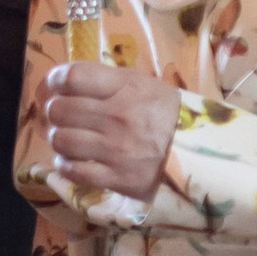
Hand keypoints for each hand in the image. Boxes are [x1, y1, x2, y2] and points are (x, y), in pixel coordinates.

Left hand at [39, 61, 179, 203]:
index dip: (54, 80)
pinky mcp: (117, 178)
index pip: (73, 77)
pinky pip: (72, 170)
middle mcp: (118, 117)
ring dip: (58, 139)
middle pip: (60, 109)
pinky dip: (66, 165)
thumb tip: (65, 80)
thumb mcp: (145, 86)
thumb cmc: (168, 115)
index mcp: (127, 88)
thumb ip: (108, 81)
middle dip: (54, 112)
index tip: (54, 86)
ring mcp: (116, 149)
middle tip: (61, 116)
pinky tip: (73, 160)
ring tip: (67, 139)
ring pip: (61, 140)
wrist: (202, 154)